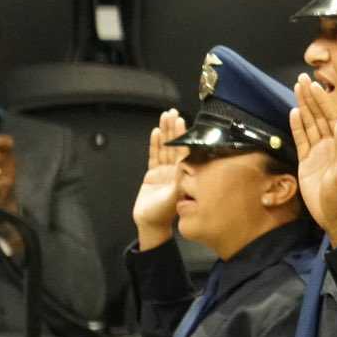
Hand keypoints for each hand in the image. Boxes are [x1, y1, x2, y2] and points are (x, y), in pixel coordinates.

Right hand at [133, 109, 185, 248]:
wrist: (150, 223)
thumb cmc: (165, 214)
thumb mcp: (175, 197)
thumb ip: (179, 182)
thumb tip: (185, 167)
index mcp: (183, 174)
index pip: (184, 150)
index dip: (183, 136)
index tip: (183, 122)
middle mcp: (175, 170)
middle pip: (174, 145)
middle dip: (174, 129)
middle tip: (173, 113)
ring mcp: (164, 171)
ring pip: (164, 147)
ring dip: (164, 132)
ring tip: (165, 117)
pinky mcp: (153, 173)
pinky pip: (154, 155)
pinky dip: (154, 144)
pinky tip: (156, 132)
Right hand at [291, 76, 336, 243]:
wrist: (336, 216)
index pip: (333, 118)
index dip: (324, 102)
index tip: (316, 86)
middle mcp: (331, 145)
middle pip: (320, 116)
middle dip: (312, 98)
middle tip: (302, 79)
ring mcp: (319, 153)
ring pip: (310, 125)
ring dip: (304, 107)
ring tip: (296, 89)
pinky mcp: (307, 162)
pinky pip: (302, 140)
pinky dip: (297, 126)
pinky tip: (293, 112)